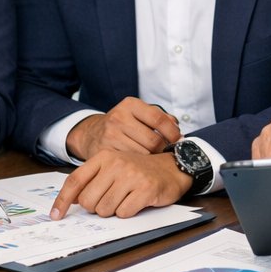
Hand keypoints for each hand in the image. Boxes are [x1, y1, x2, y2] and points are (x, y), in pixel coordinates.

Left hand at [50, 150, 191, 219]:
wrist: (171, 167)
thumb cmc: (139, 170)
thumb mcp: (113, 167)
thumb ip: (92, 179)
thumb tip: (72, 199)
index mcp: (104, 157)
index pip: (75, 180)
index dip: (62, 200)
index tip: (56, 215)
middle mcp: (116, 164)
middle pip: (88, 201)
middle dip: (96, 207)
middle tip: (110, 200)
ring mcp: (131, 176)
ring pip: (105, 209)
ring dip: (113, 210)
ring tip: (125, 199)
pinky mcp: (145, 189)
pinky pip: (124, 212)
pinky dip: (128, 212)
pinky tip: (136, 201)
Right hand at [67, 97, 181, 159]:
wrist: (91, 134)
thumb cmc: (123, 124)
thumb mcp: (138, 113)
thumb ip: (161, 118)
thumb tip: (178, 131)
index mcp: (130, 105)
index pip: (159, 119)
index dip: (173, 132)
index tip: (178, 140)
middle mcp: (118, 118)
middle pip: (153, 141)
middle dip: (164, 149)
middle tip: (166, 152)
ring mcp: (110, 135)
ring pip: (144, 155)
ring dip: (153, 160)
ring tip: (154, 159)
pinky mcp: (105, 152)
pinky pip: (131, 164)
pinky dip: (140, 166)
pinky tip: (141, 165)